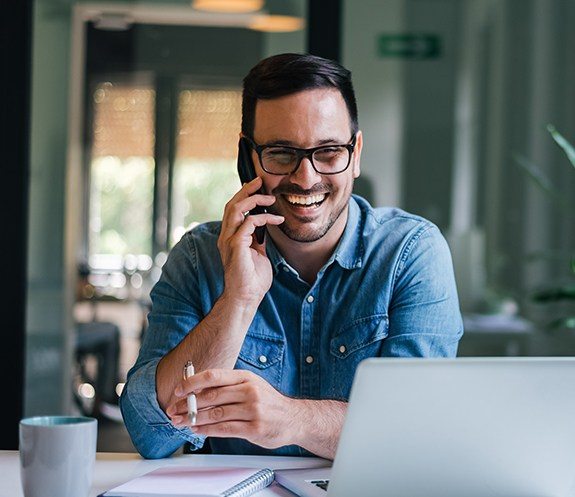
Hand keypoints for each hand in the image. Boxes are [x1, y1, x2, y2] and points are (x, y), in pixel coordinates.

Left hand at [167, 369, 297, 448]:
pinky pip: (224, 429)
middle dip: (188, 405)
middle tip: (174, 410)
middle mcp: (249, 391)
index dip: (192, 382)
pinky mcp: (254, 428)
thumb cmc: (268, 402)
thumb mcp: (250, 385)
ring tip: (181, 422)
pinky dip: (207, 430)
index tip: (178, 390)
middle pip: (211, 396)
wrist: (293, 418)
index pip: (213, 376)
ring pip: (215, 414)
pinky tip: (197, 430)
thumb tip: (198, 390)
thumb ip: (227, 387)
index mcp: (245, 377)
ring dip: (194, 420)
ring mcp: (253, 410)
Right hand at [217, 177, 283, 305]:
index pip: (233, 210)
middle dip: (246, 190)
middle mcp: (225, 236)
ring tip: (269, 197)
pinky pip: (248, 223)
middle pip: (231, 204)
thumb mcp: (258, 254)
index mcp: (229, 237)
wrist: (246, 297)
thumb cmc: (253, 280)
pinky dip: (263, 218)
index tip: (258, 188)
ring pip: (235, 209)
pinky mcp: (236, 245)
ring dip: (253, 200)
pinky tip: (276, 220)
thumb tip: (265, 227)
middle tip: (260, 181)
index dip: (244, 196)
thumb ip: (258, 239)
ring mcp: (228, 240)